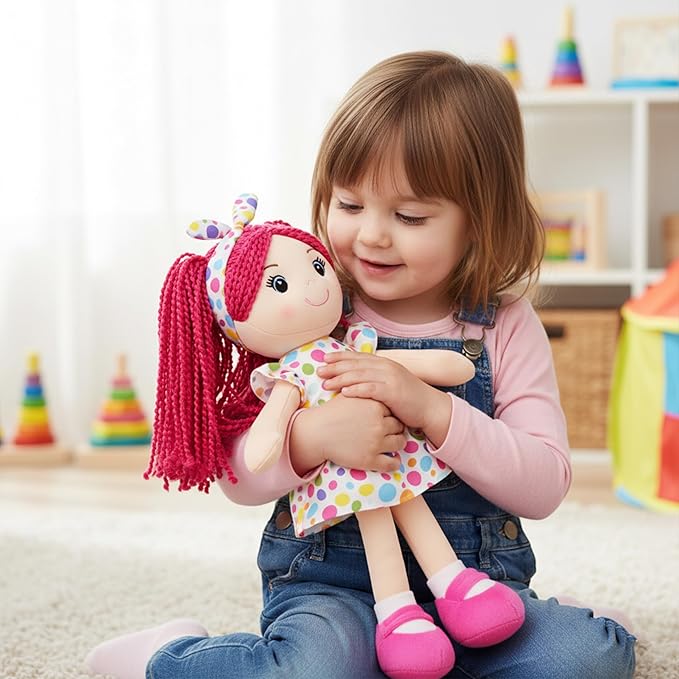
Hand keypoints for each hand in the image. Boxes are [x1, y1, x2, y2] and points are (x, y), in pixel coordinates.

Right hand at [289, 394, 404, 474]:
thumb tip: (373, 385)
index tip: (387, 416)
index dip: (390, 413)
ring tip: (392, 442)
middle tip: (390, 430)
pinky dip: (395, 462)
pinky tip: (393, 460)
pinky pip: (392, 464)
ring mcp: (376, 443)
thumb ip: (364, 390)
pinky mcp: (370, 460)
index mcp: (375, 407)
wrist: (315, 432)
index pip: (393, 409)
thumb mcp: (349, 396)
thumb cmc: (330, 413)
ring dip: (398, 443)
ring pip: (399, 443)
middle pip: (399, 425)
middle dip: (395, 427)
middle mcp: (379, 424)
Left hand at [318, 352, 450, 436]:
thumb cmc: (408, 398)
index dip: (340, 357)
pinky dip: (357, 389)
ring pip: (360, 375)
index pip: (358, 357)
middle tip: (319, 370)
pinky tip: (344, 392)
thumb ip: (375, 378)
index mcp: (385, 363)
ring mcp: (390, 378)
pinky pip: (371, 389)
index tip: (325, 358)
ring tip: (326, 383)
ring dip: (341, 379)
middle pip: (356, 365)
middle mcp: (386, 367)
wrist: (429, 407)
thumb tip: (355, 379)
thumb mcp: (391, 383)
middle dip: (336, 367)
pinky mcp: (393, 392)